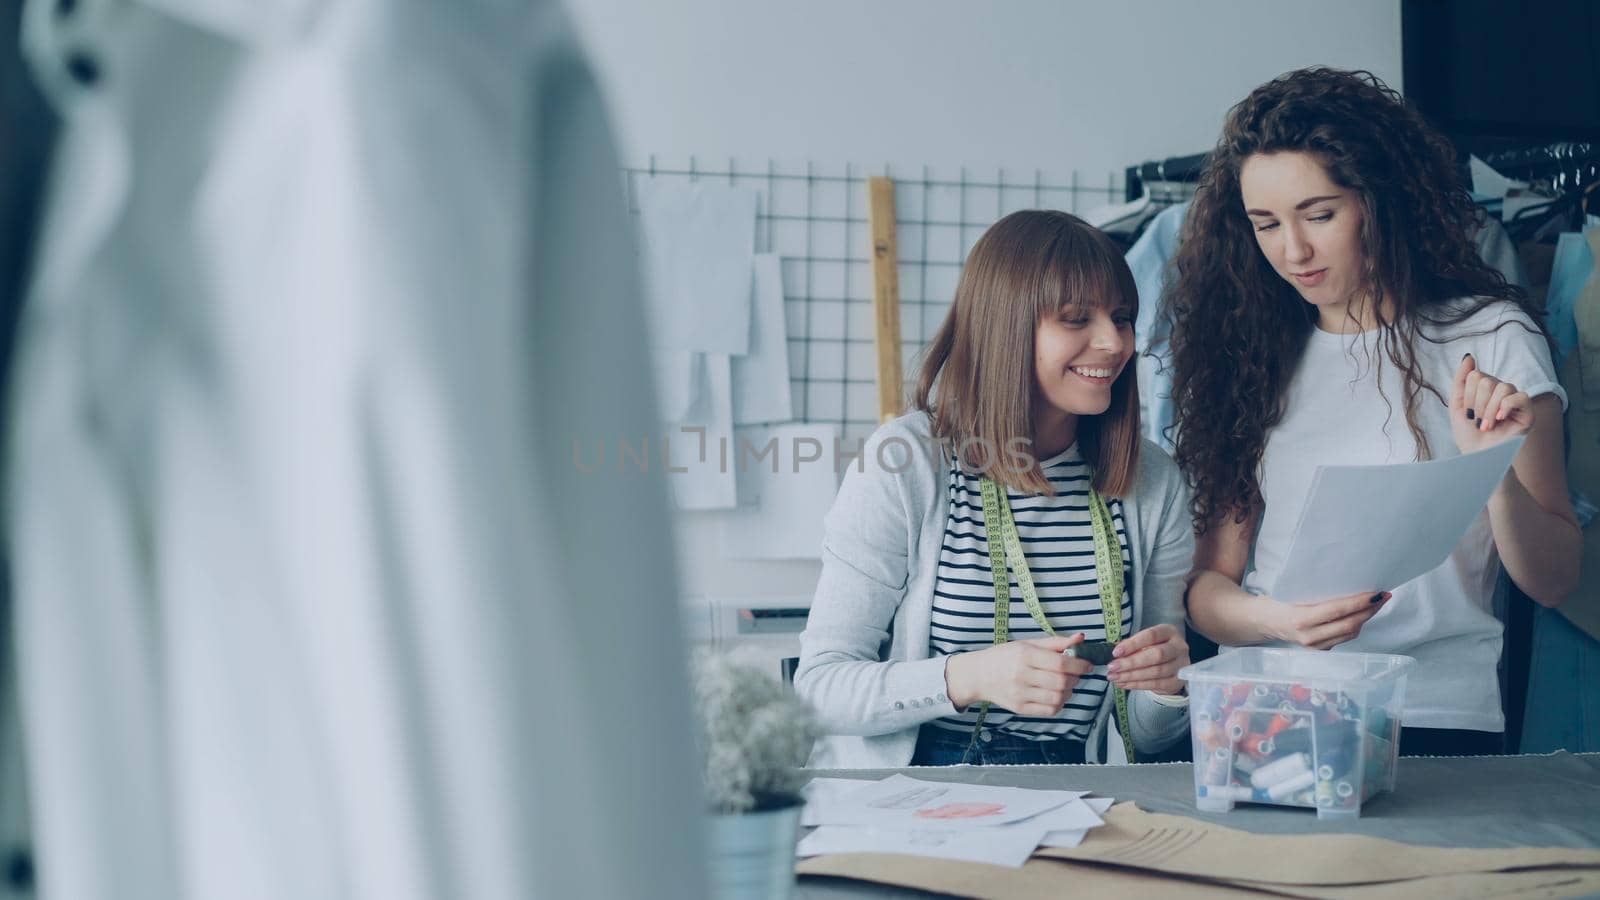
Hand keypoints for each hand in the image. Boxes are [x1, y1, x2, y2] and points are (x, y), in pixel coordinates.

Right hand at [943, 634, 1093, 716]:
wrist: (978, 675)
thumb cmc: (1005, 656)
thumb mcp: (1028, 644)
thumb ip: (1056, 642)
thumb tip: (1081, 638)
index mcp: (1024, 655)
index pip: (1061, 663)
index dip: (1079, 665)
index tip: (1087, 664)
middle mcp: (1021, 675)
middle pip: (1062, 682)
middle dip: (1075, 679)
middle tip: (1075, 674)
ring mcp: (1020, 694)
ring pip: (1058, 698)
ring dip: (1069, 692)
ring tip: (1065, 684)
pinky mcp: (1020, 708)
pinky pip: (1049, 710)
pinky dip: (1059, 704)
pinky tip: (1055, 695)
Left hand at [1107, 624, 1188, 694]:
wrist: (1172, 665)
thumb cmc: (1154, 648)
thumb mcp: (1145, 642)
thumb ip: (1133, 646)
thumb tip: (1117, 655)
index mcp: (1169, 632)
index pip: (1151, 636)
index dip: (1133, 644)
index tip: (1116, 652)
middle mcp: (1179, 647)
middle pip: (1156, 655)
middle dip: (1131, 663)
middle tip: (1113, 667)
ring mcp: (1181, 665)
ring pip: (1156, 672)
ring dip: (1131, 676)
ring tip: (1115, 677)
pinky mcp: (1177, 681)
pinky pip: (1156, 684)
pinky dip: (1137, 685)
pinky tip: (1124, 683)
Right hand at [1261, 590, 1390, 649]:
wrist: (1258, 621)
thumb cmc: (1274, 600)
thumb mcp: (1289, 591)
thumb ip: (1313, 591)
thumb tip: (1346, 580)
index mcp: (1300, 619)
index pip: (1338, 611)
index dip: (1360, 602)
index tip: (1376, 592)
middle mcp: (1309, 636)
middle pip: (1350, 625)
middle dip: (1370, 610)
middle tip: (1384, 595)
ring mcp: (1314, 646)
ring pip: (1350, 634)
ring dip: (1366, 618)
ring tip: (1376, 603)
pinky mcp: (1318, 650)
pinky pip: (1343, 638)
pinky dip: (1355, 625)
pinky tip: (1360, 614)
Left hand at [1451, 353, 1535, 454]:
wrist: (1479, 457)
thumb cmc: (1468, 434)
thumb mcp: (1457, 405)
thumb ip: (1461, 380)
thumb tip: (1469, 357)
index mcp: (1486, 388)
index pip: (1474, 375)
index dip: (1467, 397)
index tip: (1468, 415)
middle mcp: (1502, 391)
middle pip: (1485, 380)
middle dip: (1476, 405)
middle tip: (1478, 422)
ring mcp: (1515, 400)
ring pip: (1500, 386)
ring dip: (1487, 410)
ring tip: (1486, 426)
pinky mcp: (1528, 412)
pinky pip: (1518, 396)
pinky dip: (1505, 407)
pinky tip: (1500, 419)